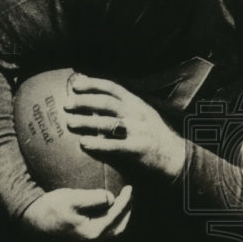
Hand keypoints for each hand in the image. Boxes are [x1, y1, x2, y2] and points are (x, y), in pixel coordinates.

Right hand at [21, 185, 131, 241]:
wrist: (31, 221)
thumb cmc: (50, 208)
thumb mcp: (72, 198)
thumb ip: (94, 198)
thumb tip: (110, 198)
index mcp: (92, 233)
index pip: (116, 215)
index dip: (125, 201)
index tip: (130, 187)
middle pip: (119, 227)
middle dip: (127, 210)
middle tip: (131, 194)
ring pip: (113, 231)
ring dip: (121, 216)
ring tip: (124, 201)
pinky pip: (105, 232)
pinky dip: (112, 221)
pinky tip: (111, 210)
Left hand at [64, 74, 185, 179]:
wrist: (175, 157)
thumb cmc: (152, 136)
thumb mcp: (141, 114)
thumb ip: (122, 106)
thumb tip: (95, 98)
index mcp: (137, 103)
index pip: (113, 88)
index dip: (93, 84)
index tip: (76, 85)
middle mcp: (137, 114)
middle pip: (107, 103)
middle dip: (84, 102)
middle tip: (67, 104)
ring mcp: (138, 132)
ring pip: (108, 123)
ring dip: (86, 122)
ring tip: (70, 123)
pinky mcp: (137, 150)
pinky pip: (114, 146)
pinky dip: (97, 144)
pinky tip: (84, 143)